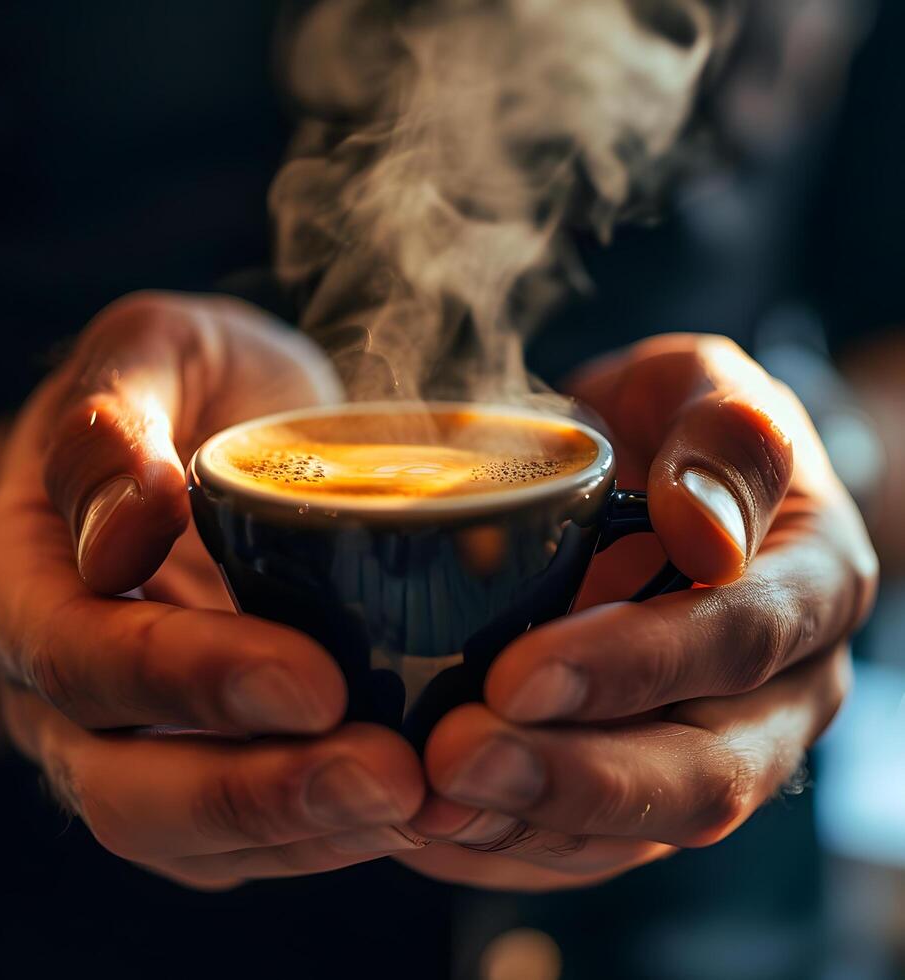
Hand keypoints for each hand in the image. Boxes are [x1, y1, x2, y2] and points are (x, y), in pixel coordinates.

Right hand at [0, 291, 424, 888]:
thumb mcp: (152, 351)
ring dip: (304, 833)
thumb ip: (114, 418)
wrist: (211, 431)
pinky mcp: (203, 761)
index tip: (315, 681)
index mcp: (27, 584)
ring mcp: (131, 738)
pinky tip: (409, 807)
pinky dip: (325, 835)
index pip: (84, 656)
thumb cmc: (185, 386)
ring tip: (416, 802)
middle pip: (123, 789)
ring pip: (190, 839)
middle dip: (257, 794)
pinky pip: (245, 837)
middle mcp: (64, 688)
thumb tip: (123, 522)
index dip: (191, 682)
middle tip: (387, 776)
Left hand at [403, 334, 876, 890]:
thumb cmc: (676, 424)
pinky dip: (508, 845)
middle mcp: (783, 691)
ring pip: (644, 832)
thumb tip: (706, 533)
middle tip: (456, 758)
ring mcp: (718, 748)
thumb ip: (725, 437)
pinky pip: (593, 844)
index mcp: (811, 585)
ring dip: (530, 828)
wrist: (658, 479)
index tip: (520, 672)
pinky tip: (430, 826)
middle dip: (576, 778)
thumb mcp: (706, 388)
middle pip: (703, 772)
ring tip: (426, 804)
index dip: (638, 665)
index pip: (741, 640)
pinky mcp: (649, 784)